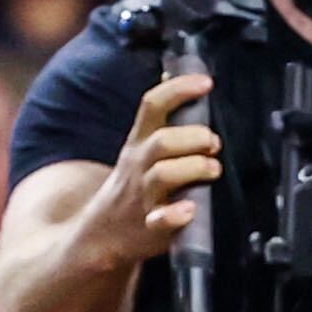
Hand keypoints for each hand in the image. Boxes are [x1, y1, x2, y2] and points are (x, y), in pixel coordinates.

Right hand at [86, 70, 220, 261]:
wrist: (98, 235)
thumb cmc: (132, 187)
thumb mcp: (138, 149)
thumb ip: (160, 120)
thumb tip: (172, 76)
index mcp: (139, 143)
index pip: (153, 105)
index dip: (179, 90)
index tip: (206, 83)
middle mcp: (139, 166)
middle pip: (162, 141)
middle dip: (194, 137)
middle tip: (213, 143)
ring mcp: (143, 196)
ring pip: (163, 175)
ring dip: (194, 167)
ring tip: (212, 169)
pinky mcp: (149, 226)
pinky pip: (160, 220)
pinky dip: (174, 215)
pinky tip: (188, 211)